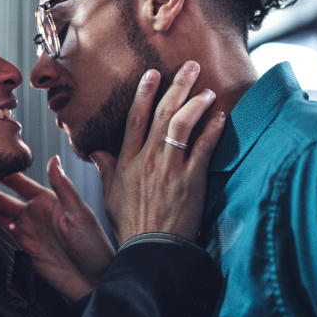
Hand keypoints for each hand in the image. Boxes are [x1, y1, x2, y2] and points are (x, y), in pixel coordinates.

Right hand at [0, 157, 113, 300]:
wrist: (94, 281)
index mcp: (46, 200)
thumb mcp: (79, 214)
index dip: (0, 173)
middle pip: (1, 200)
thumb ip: (64, 188)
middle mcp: (32, 214)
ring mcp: (25, 233)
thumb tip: (52, 159)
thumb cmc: (93, 245)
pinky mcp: (21, 251)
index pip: (17, 182)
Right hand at [90, 61, 225, 243]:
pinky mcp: (190, 180)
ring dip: (196, 103)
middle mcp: (147, 159)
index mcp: (127, 161)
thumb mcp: (111, 195)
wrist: (150, 248)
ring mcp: (169, 168)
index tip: (153, 74)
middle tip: (190, 67)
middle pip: (162, 114)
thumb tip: (96, 151)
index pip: (135, 118)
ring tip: (208, 90)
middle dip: (177, 86)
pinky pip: (203, 148)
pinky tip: (221, 116)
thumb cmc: (131, 224)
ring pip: (182, 125)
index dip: (145, 93)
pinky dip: (213, 130)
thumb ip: (106, 168)